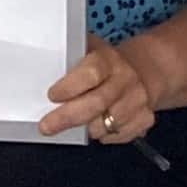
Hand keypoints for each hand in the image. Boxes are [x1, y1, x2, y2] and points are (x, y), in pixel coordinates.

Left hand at [39, 34, 156, 143]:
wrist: (144, 71)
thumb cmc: (105, 63)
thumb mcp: (89, 50)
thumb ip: (69, 59)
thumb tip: (41, 70)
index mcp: (108, 59)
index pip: (90, 74)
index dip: (70, 87)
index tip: (52, 96)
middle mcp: (126, 79)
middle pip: (96, 104)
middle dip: (67, 118)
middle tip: (47, 126)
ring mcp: (138, 101)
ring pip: (106, 125)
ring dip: (85, 128)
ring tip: (75, 121)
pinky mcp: (145, 120)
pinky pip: (117, 136)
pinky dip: (103, 135)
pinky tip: (97, 124)